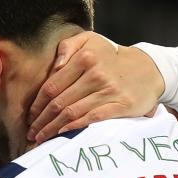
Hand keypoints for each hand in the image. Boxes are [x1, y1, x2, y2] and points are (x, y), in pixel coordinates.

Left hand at [27, 32, 164, 142]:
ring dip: (53, 128)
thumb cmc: (110, 57)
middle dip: (42, 120)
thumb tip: (55, 66)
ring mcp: (109, 90)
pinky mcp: (121, 105)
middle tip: (31, 132)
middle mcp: (96, 74)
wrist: (148, 69)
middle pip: (59, 102)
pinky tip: (62, 134)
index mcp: (85, 58)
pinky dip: (74, 127)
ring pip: (73, 112)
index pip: (52, 86)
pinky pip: (92, 118)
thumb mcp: (89, 40)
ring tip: (41, 137)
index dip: (38, 104)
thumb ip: (67, 47)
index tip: (30, 116)